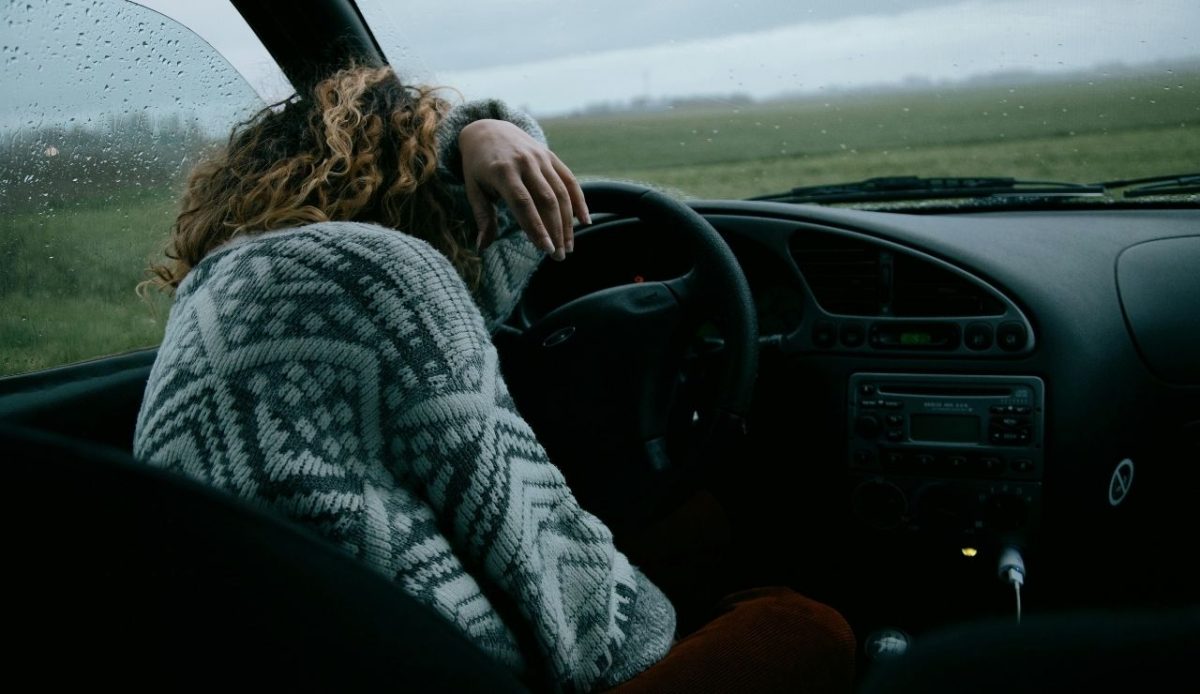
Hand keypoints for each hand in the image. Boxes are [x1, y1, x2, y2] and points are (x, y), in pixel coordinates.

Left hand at [458, 119, 589, 260]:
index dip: (537, 227)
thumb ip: (482, 217)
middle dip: (556, 230)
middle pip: (546, 200)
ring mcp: (540, 158)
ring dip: (568, 222)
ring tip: (569, 246)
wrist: (487, 128)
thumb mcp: (473, 189)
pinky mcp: (551, 156)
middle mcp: (524, 163)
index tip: (546, 249)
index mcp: (502, 171)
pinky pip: (569, 179)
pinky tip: (584, 221)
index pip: (523, 204)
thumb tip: (482, 247)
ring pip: (561, 192)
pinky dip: (579, 200)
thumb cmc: (477, 166)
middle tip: (559, 256)